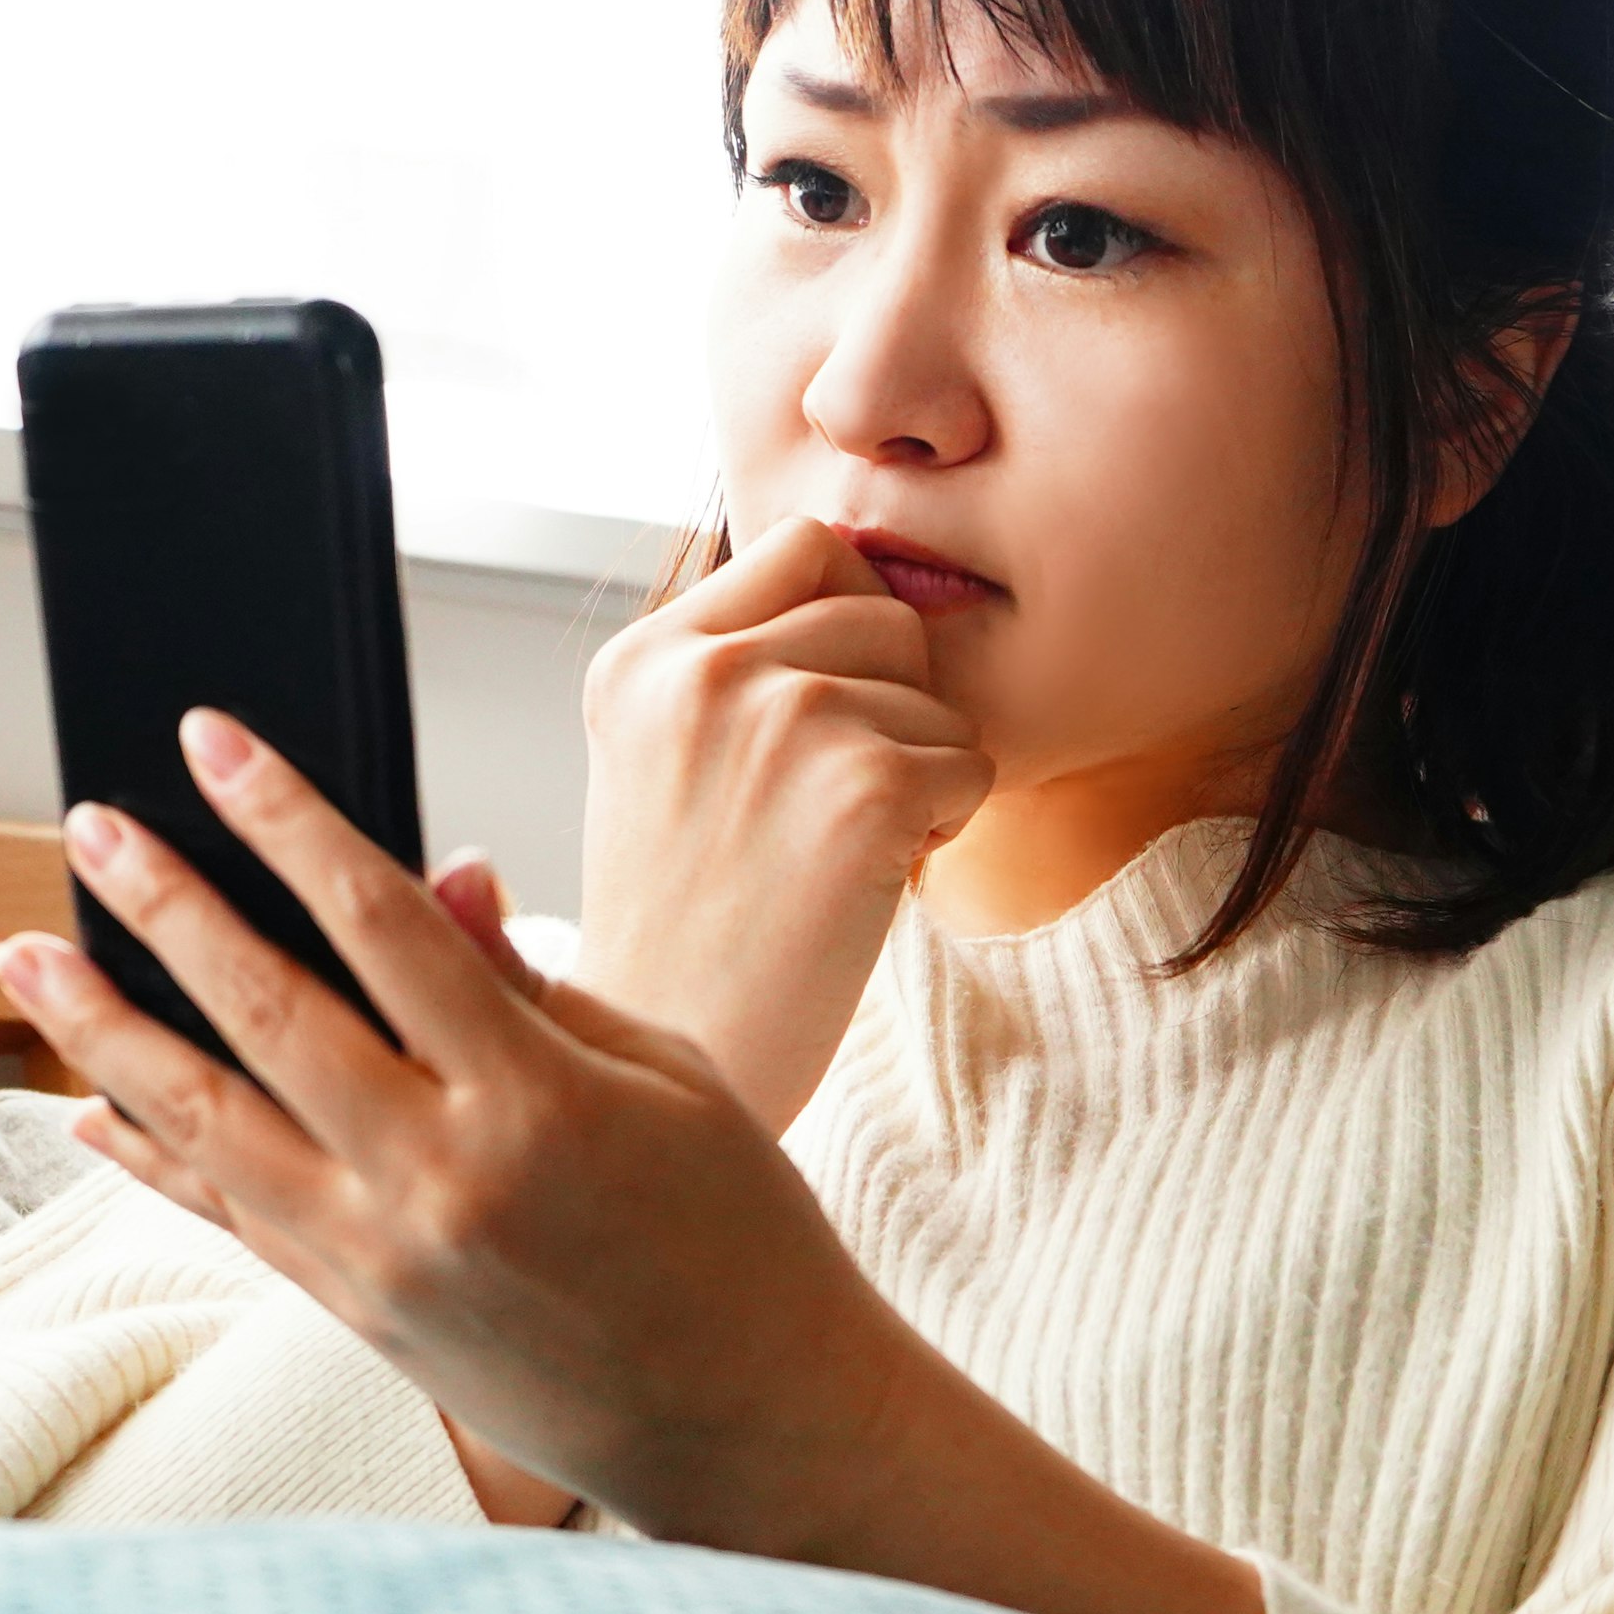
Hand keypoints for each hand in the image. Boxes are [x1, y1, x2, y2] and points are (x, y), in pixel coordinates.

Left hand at [0, 708, 939, 1559]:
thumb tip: (440, 877)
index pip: (383, 923)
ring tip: (24, 952)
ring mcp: (384, 1259)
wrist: (752, 1425)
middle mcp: (439, 1181)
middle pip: (267, 1011)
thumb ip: (533, 983)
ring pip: (208, 1122)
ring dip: (104, 1029)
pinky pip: (229, 1218)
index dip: (290, 821)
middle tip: (92, 824)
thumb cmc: (740, 1234)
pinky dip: (150, 1159)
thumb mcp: (669, 1077)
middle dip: (166, 906)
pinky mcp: (359, 1317)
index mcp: (535, 1100)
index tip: (217, 745)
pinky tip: (86, 1106)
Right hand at [575, 515, 991, 1128]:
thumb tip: (877, 578)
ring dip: (915, 772)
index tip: (823, 717)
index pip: (807, 548)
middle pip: (885, 615)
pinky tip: (863, 888)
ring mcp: (784, 720)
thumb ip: (739, 662)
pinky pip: (969, 766)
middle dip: (889, 706)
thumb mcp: (665, 758)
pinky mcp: (865, 786)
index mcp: (643, 658)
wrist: (680, 1065)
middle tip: (828, 808)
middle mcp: (704, 671)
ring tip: (831, 854)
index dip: (847, 625)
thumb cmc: (688, 926)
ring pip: (932, 693)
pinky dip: (941, 830)